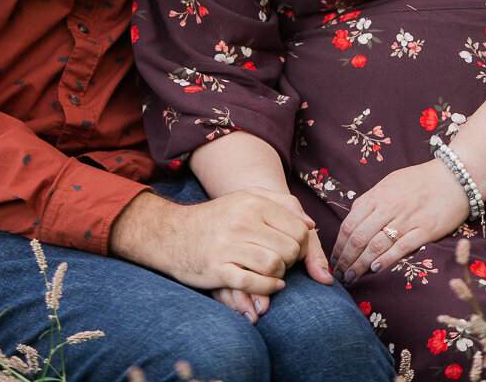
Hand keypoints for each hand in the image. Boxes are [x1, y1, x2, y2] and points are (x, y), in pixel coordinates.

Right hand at [213, 188, 332, 319]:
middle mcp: (243, 221)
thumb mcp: (249, 198)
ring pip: (275, 266)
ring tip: (274, 273)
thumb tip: (311, 224)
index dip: (303, 245)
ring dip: (279, 275)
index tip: (294, 250)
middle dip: (292, 262)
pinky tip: (270, 286)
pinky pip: (253, 283)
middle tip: (282, 262)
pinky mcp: (218, 268)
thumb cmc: (219, 216)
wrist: (174, 233)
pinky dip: (267, 289)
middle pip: (290, 250)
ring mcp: (229, 245)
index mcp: (255, 202)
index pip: (300, 229)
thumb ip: (284, 204)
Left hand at [330, 160, 469, 281]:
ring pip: (376, 245)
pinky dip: (386, 260)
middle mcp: (389, 207)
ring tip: (352, 277)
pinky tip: (375, 269)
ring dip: (361, 265)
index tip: (334, 259)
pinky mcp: (424, 230)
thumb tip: (355, 216)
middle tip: (339, 274)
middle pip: (359, 237)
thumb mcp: (390, 182)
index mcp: (377, 195)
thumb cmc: (420, 180)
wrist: (453, 178)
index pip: (350, 224)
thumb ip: (372, 200)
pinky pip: (401, 247)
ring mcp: (407, 219)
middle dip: (346, 259)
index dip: (339, 245)